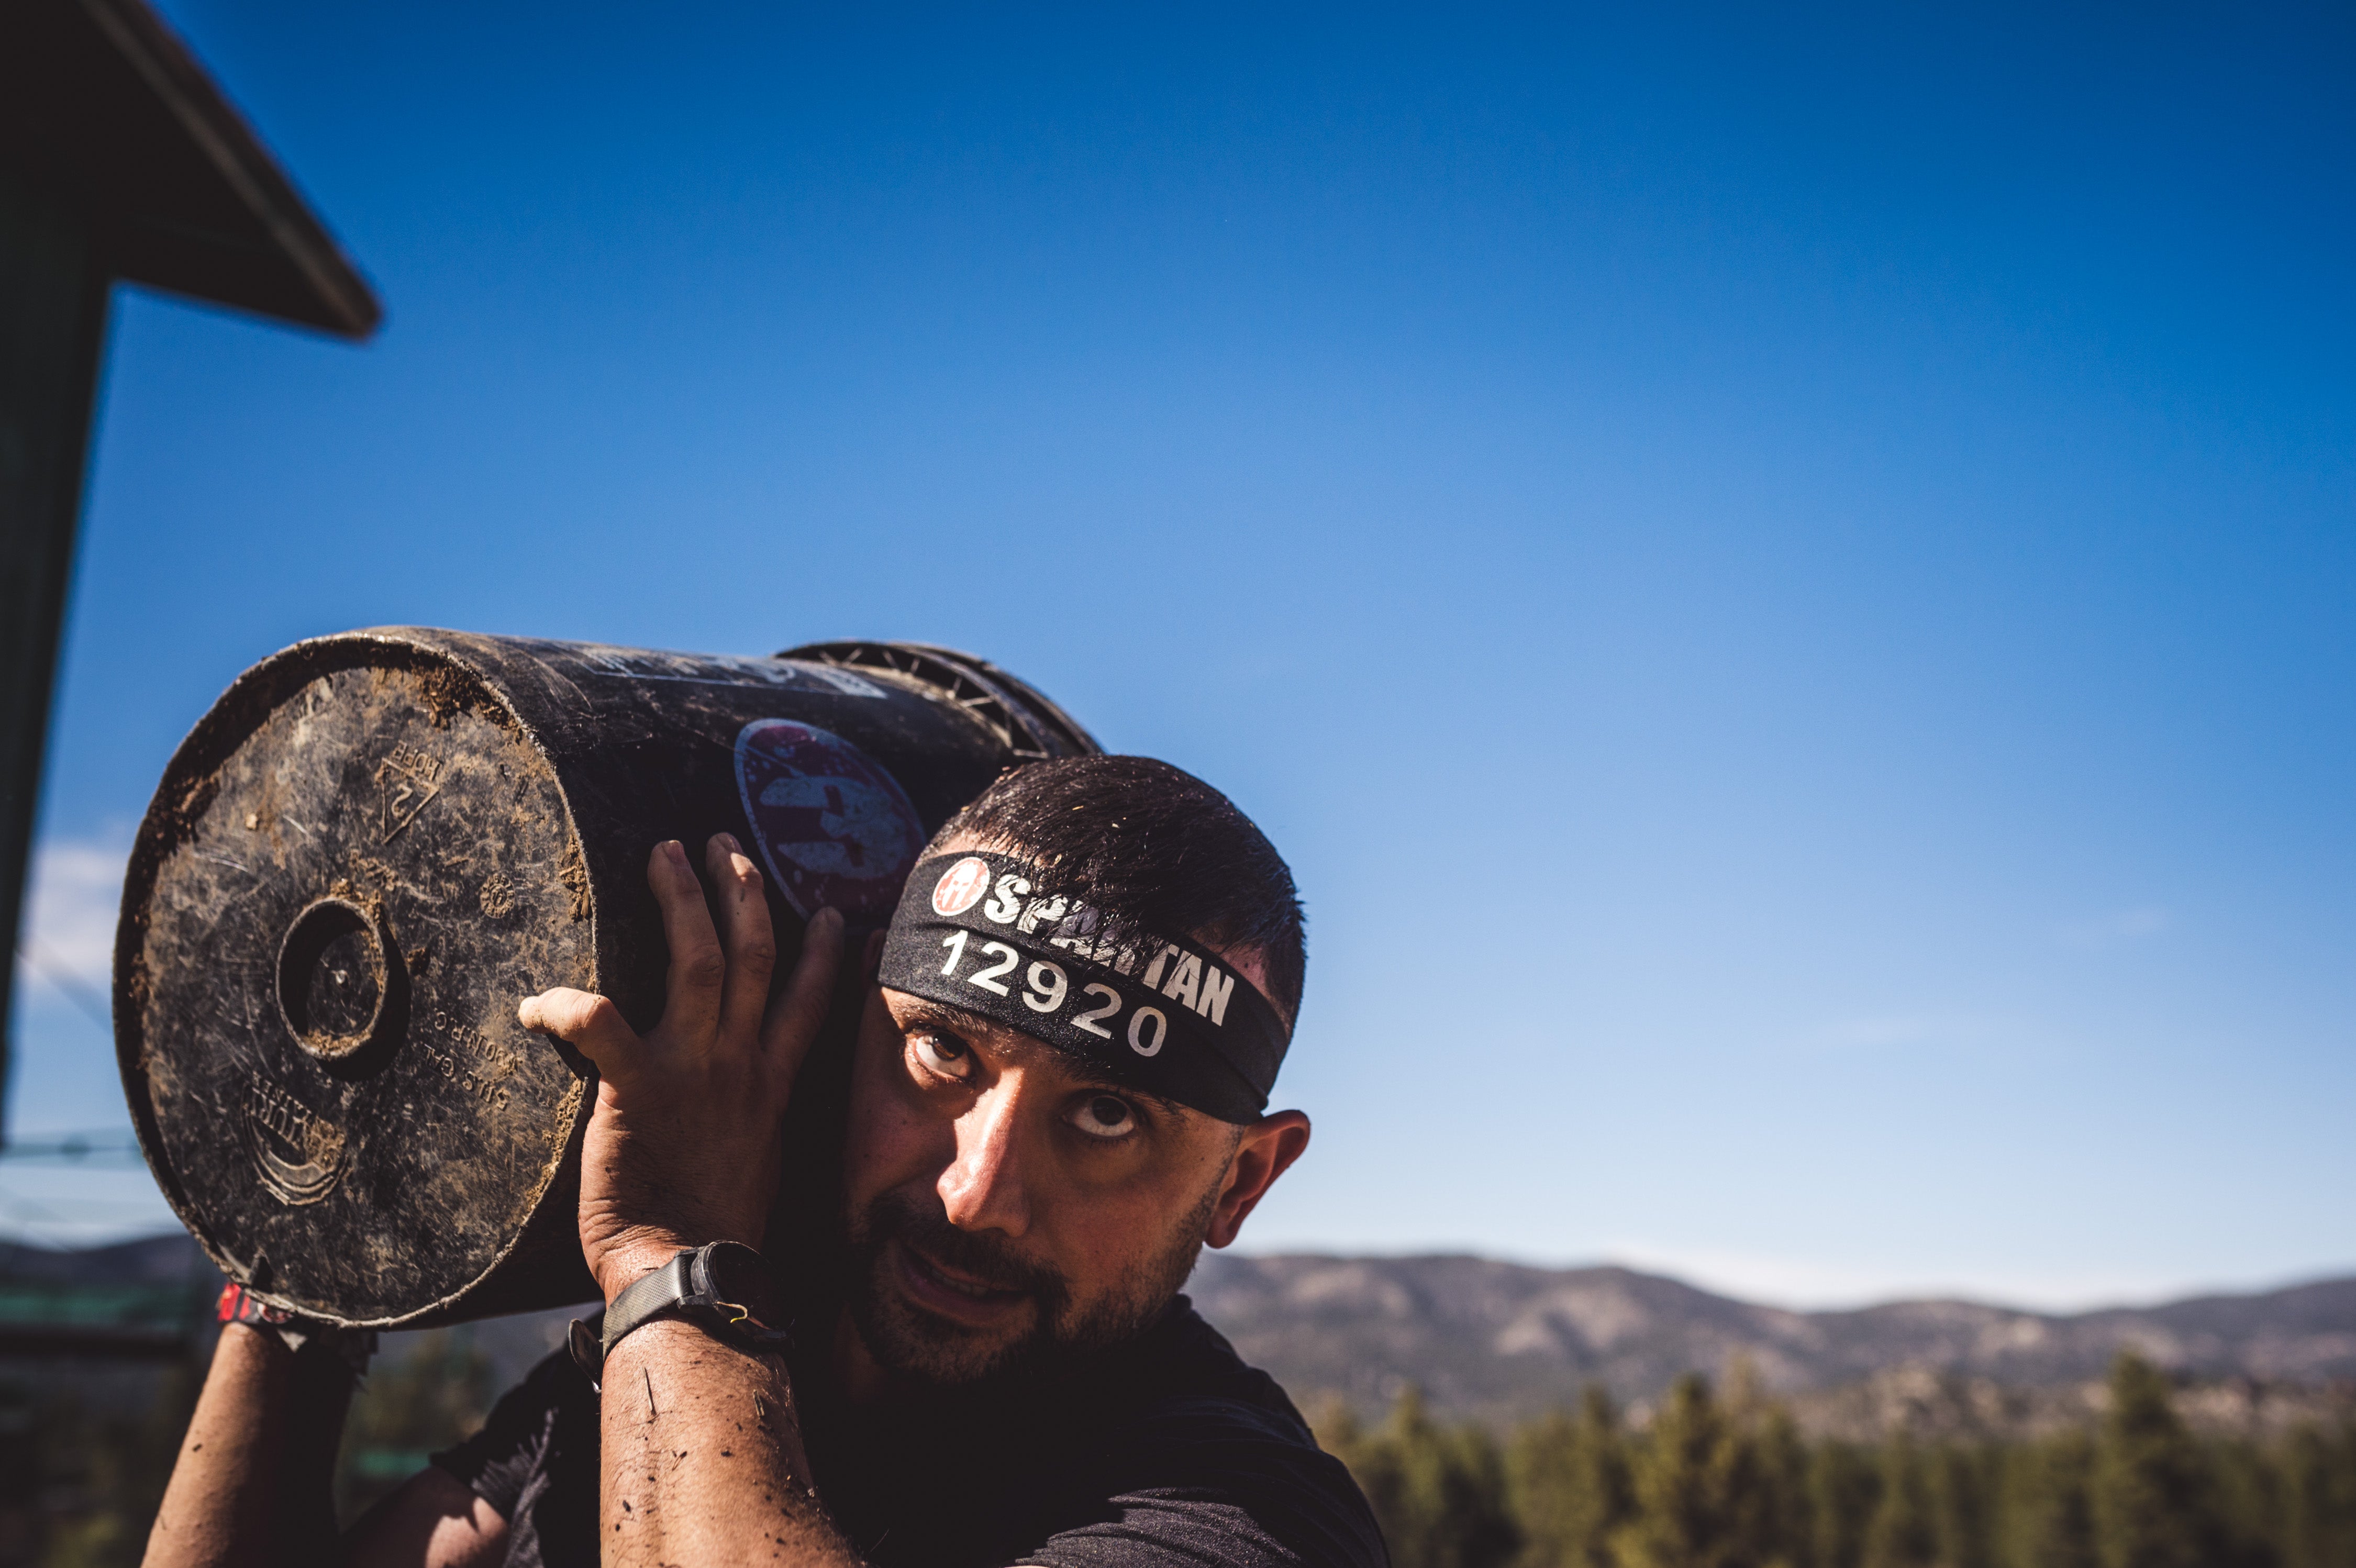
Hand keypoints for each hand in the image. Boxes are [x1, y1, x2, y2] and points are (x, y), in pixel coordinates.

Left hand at [518, 835, 843, 1301]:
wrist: (693, 1272)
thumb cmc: (715, 1233)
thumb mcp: (757, 1163)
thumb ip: (748, 1119)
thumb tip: (735, 1109)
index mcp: (771, 1084)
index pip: (809, 1000)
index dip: (821, 951)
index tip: (826, 909)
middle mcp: (741, 1066)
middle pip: (753, 954)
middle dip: (740, 890)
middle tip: (722, 842)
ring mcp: (694, 1072)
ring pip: (700, 961)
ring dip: (684, 901)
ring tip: (666, 853)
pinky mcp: (637, 1091)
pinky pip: (601, 1024)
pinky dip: (566, 1005)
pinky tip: (536, 1000)